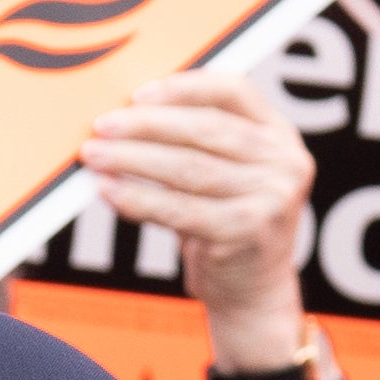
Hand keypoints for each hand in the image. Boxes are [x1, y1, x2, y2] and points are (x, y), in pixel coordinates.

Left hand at [79, 68, 315, 379]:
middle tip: (102, 125)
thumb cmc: (224, 224)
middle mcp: (285, 161)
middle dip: (146, 125)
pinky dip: (140, 199)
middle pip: (206, 129)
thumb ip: (191, 143)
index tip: (137, 94)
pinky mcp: (249, 231)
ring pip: (190, 168)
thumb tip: (123, 116)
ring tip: (95, 157)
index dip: (183, 87)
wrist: (252, 292)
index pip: (234, 91)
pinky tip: (109, 191)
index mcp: (279, 135)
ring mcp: (273, 197)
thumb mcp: (222, 175)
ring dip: (134, 160)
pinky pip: (181, 209)